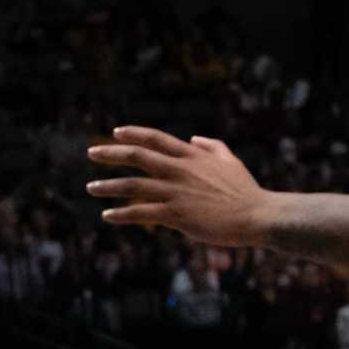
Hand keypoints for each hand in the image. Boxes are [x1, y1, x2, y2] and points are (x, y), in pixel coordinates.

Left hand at [86, 126, 269, 245]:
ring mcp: (177, 192)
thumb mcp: (230, 161)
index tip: (115, 132)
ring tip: (91, 187)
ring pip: (134, 186)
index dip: (133, 133)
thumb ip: (212, 146)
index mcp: (191, 156)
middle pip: (138, 156)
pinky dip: (122, 214)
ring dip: (109, 186)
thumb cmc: (245, 190)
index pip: (155, 138)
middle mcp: (180, 170)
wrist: (258, 215)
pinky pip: (142, 213)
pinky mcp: (177, 215)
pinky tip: (108, 216)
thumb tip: (194, 137)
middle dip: (111, 153)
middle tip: (91, 153)